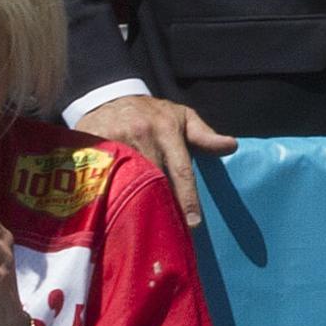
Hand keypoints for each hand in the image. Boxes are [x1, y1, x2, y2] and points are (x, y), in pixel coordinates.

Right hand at [74, 94, 234, 227]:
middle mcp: (142, 135)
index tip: (194, 223)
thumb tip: (232, 146)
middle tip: (168, 229)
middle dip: (162, 205)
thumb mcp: (180, 116)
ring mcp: (115, 142)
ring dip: (136, 203)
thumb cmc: (151, 112)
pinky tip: (115, 209)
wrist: (108, 96)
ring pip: (129, 182)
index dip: (187, 198)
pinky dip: (111, 194)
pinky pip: (104, 178)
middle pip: (154, 180)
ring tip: (143, 224)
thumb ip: (204, 134)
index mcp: (166, 130)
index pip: (180, 169)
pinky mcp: (94, 149)